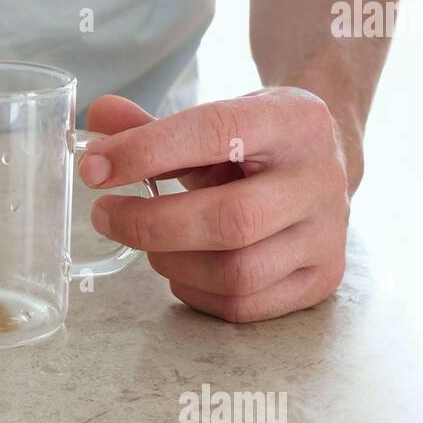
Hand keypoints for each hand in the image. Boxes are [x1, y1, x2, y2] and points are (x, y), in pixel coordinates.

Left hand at [81, 88, 352, 322]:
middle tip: (105, 215)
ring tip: (148, 243)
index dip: (146, 152)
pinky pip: (245, 305)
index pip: (216, 131)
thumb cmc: (256, 143)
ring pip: (237, 272)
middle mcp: (321, 179)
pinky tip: (179, 268)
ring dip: (172, 262)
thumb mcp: (212, 120)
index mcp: (295, 121)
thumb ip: (151, 124)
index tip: (94, 168)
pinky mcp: (323, 278)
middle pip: (231, 220)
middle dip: (150, 224)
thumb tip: (97, 117)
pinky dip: (196, 293)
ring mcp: (328, 235)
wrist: (324, 164)